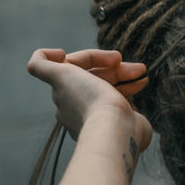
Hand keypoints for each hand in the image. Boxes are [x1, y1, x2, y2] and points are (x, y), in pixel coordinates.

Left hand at [27, 48, 152, 151]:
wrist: (114, 130)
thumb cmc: (89, 101)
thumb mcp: (60, 75)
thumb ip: (40, 64)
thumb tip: (52, 54)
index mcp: (65, 93)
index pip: (78, 66)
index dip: (96, 57)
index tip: (116, 58)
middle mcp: (80, 105)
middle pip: (97, 77)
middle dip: (117, 69)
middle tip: (138, 68)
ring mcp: (99, 117)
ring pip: (112, 88)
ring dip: (127, 77)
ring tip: (143, 76)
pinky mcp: (117, 125)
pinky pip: (123, 102)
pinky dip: (132, 90)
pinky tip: (140, 84)